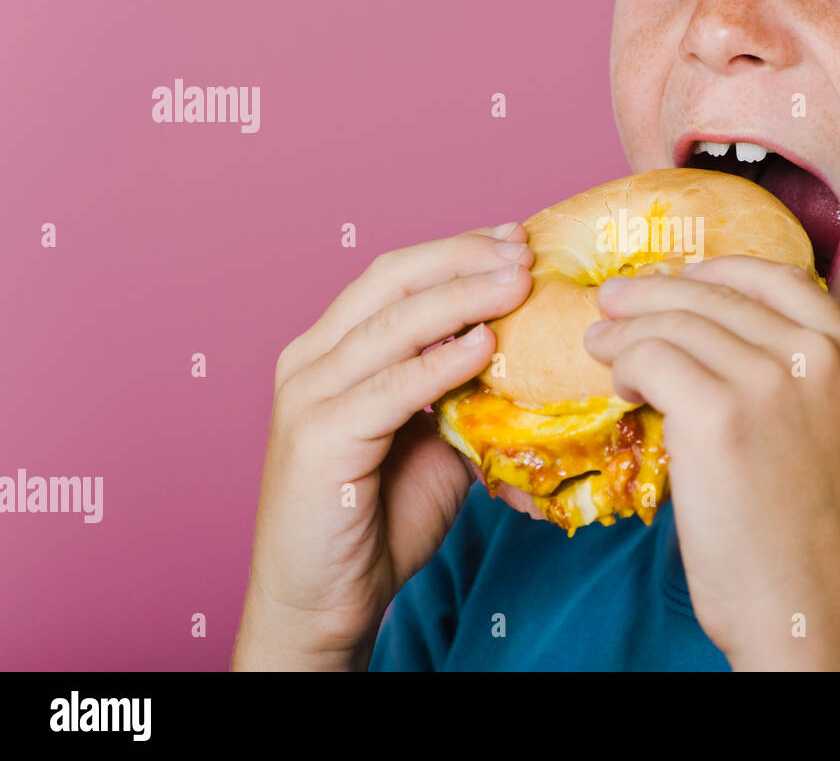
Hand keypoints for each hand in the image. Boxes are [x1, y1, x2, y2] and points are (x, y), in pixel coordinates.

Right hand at [231, 222, 541, 670]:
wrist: (325, 599)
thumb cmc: (378, 517)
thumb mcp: (434, 439)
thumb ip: (464, 392)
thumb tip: (531, 358)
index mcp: (332, 349)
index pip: (396, 276)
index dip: (457, 251)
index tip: (515, 239)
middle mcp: (311, 360)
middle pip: (391, 281)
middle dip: (462, 259)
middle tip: (522, 250)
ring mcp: (307, 397)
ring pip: (391, 326)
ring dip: (460, 298)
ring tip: (517, 282)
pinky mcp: (317, 440)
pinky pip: (389, 389)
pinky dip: (439, 363)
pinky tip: (483, 345)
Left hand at [583, 256, 839, 669]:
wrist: (814, 610)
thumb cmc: (812, 537)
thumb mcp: (826, 432)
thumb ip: (788, 379)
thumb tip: (704, 338)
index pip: (776, 277)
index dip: (717, 271)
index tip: (678, 277)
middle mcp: (819, 354)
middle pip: (716, 293)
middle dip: (654, 292)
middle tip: (614, 299)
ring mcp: (771, 380)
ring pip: (674, 322)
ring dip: (627, 329)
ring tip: (599, 343)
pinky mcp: (719, 413)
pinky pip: (649, 358)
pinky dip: (623, 364)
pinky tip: (619, 385)